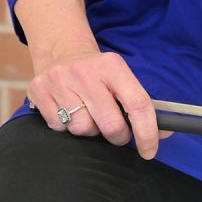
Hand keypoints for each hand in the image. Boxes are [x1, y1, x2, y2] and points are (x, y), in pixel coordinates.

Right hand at [26, 46, 164, 159]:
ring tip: (89, 114)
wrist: (61, 51)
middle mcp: (85, 72)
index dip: (147, 132)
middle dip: (118, 137)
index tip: (149, 151)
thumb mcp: (120, 76)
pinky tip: (69, 111)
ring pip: (83, 130)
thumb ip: (139, 103)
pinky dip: (67, 127)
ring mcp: (59, 81)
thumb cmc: (97, 72)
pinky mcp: (39, 92)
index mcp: (112, 65)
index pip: (137, 103)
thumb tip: (162, 134)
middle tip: (117, 133)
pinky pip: (59, 129)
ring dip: (90, 130)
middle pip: (110, 125)